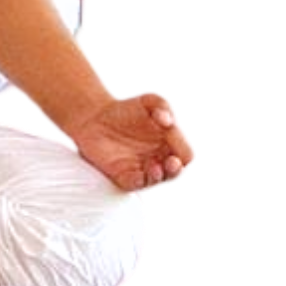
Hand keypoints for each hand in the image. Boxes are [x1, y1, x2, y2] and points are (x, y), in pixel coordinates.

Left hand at [71, 92, 194, 193]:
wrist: (97, 115)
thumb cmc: (128, 108)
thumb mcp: (150, 100)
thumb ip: (163, 106)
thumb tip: (167, 121)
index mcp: (172, 146)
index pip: (188, 156)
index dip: (184, 149)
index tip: (172, 134)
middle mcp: (161, 161)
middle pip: (178, 174)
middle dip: (177, 172)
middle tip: (172, 162)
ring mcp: (144, 170)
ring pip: (159, 182)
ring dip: (160, 177)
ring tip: (155, 166)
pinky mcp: (126, 176)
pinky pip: (137, 184)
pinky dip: (142, 181)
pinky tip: (144, 171)